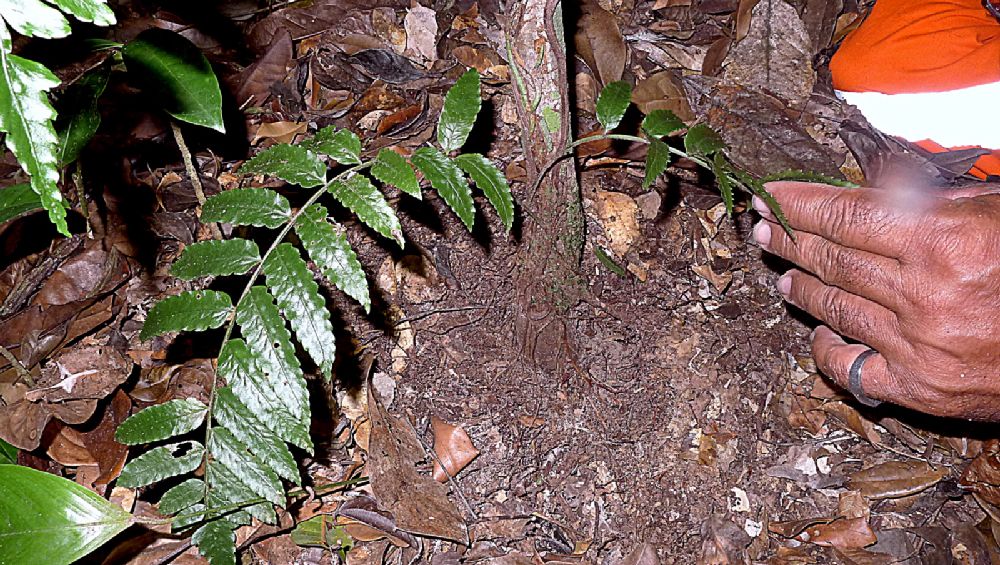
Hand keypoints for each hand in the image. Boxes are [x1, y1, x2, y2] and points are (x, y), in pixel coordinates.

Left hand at [753, 181, 999, 419]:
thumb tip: (870, 182)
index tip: (773, 198)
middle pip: (833, 261)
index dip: (801, 205)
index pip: (846, 216)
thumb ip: (928, 199)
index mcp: (944, 241)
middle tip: (763, 231)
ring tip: (784, 275)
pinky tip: (820, 331)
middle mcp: (924, 294)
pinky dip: (827, 349)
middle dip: (790, 242)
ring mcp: (918, 346)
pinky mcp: (919, 388)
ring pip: (835, 309)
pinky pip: (850, 369)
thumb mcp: (990, 213)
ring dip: (802, 289)